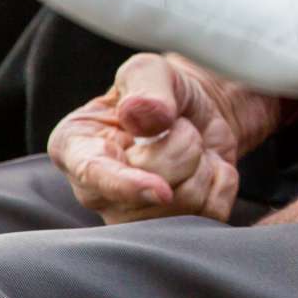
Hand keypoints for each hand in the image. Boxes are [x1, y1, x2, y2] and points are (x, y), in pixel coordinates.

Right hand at [48, 53, 287, 223]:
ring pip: (183, 206)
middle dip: (184, 149)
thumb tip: (143, 116)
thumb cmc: (159, 90)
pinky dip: (222, 183)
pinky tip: (207, 165)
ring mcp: (131, 215)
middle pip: (151, 192)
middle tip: (180, 126)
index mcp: (75, 147)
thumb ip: (145, 87)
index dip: (127, 185)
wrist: (195, 112)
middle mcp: (96, 191)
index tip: (160, 190)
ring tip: (191, 145)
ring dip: (204, 165)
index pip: (93, 175)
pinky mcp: (170, 227)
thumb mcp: (150, 70)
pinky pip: (210, 214)